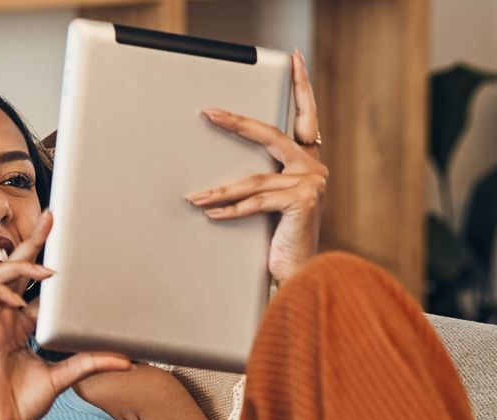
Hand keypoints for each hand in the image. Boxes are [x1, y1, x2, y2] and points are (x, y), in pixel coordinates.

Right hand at [0, 211, 132, 419]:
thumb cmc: (22, 403)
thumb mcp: (63, 376)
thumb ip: (89, 362)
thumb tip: (126, 359)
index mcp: (20, 324)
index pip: (31, 283)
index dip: (43, 259)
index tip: (60, 237)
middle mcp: (4, 318)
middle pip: (13, 269)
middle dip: (30, 243)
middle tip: (50, 219)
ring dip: (18, 268)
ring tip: (45, 273)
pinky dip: (0, 292)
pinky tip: (18, 301)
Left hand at [186, 49, 328, 284]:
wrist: (299, 273)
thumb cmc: (279, 237)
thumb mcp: (271, 201)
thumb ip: (260, 179)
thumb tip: (220, 168)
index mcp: (308, 160)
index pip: (306, 115)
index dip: (302, 86)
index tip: (296, 59)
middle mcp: (313, 168)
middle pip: (270, 136)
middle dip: (237, 124)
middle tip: (209, 113)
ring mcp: (311, 184)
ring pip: (254, 179)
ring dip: (219, 190)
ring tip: (194, 197)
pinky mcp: (302, 202)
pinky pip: (256, 202)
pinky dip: (230, 209)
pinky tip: (209, 213)